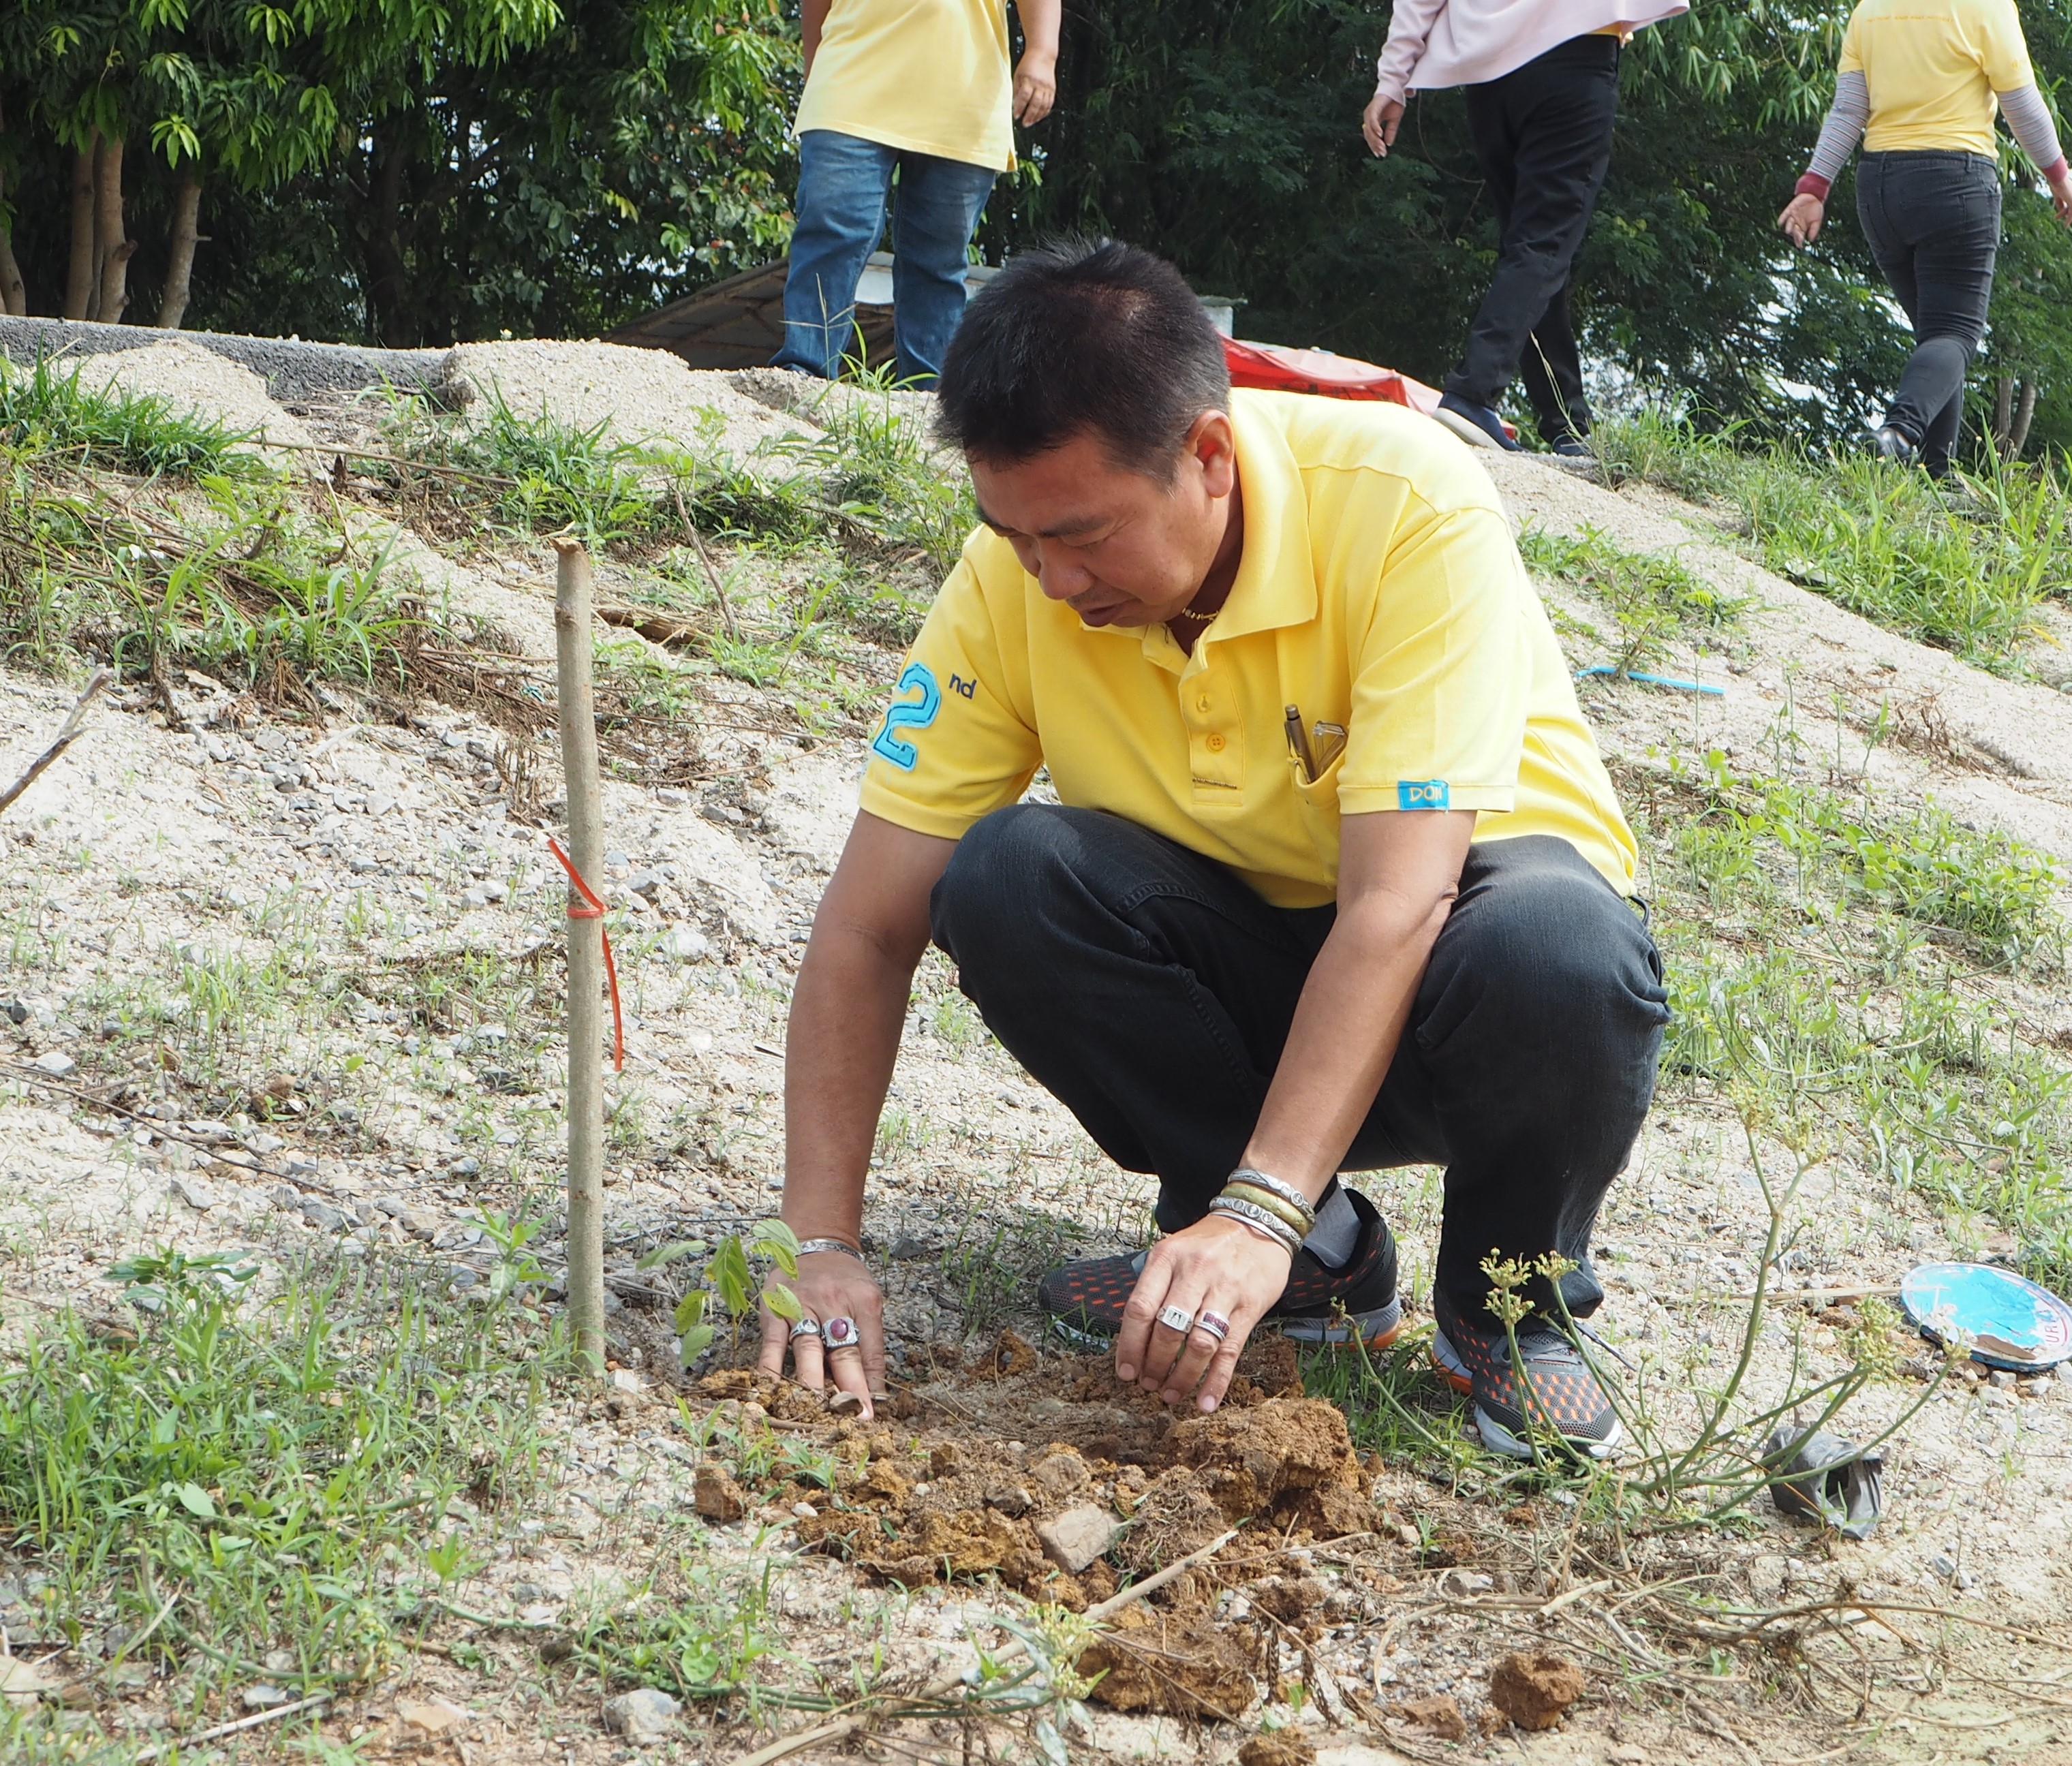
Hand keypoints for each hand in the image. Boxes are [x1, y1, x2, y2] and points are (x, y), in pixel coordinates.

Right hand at [756, 1248, 885, 1418]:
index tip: (871, 1413)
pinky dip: (772, 1370)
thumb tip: (869, 1388)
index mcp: (864, 1301)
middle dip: (850, 1389)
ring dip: (813, 1384)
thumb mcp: (867, 1299)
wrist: (814, 1243)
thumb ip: (868, 1339)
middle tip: (853, 1418)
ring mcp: (802, 1307)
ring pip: (808, 1351)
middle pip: (843, 1352)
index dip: (872, 1384)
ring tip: (817, 1412)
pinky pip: (773, 1345)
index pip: (871, 1350)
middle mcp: (834, 1303)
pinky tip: (773, 1393)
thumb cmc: (845, 1279)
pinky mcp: (775, 1310)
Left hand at [1013, 52, 1057, 125]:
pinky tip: (1039, 117)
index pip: (1024, 96)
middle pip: (1035, 103)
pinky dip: (1044, 112)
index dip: (1020, 107)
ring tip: (1031, 122)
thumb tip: (1014, 105)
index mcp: (1029, 79)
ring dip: (1037, 116)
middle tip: (1024, 123)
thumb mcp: (1018, 74)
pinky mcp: (1052, 89)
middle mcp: (1040, 84)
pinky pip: (1049, 104)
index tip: (1016, 115)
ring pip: (1044, 105)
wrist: (1043, 54)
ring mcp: (1047, 87)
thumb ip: (1016, 90)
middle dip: (1029, 115)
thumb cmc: (1028, 64)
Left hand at [1114, 1214, 1292, 1412]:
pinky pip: (1230, 1350)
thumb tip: (1135, 1338)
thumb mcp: (1174, 1250)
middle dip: (1155, 1364)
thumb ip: (1155, 1287)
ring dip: (1182, 1376)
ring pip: (1198, 1343)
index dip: (1129, 1346)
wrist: (1259, 1221)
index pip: (1140, 1308)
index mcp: (1167, 1258)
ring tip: (1171, 1393)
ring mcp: (1224, 1289)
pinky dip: (1216, 1381)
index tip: (1125, 1372)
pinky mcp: (1250, 1306)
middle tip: (1149, 1385)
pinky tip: (1206, 1402)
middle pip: (1167, 1329)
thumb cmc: (1208, 1244)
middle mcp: (1194, 1272)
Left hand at [1362, 94, 1403, 157]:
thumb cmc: (1394, 102)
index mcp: (1372, 120)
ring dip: (1375, 140)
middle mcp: (1368, 117)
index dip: (1374, 146)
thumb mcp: (1394, 120)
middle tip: (1382, 154)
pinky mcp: (1374, 107)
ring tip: (1382, 148)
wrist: (1397, 87)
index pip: (1370, 136)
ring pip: (1370, 130)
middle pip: (1369, 135)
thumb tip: (1389, 144)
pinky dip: (1375, 128)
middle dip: (1375, 146)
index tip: (1380, 154)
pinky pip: (1373, 120)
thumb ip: (1390, 131)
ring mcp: (1370, 112)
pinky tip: (1380, 135)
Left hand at [1778, 193, 1824, 246]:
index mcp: (1802, 227)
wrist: (1815, 196)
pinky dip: (1782, 218)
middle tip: (1797, 236)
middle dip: (1795, 234)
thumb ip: (1814, 229)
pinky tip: (1779, 222)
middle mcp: (1796, 223)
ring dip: (1788, 227)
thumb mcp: (1817, 220)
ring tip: (1788, 231)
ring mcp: (1792, 216)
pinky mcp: (1790, 209)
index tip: (1799, 245)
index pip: (1799, 235)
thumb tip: (1811, 239)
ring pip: (1789, 223)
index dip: (1799, 240)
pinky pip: (1785, 214)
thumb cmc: (1816, 209)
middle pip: (1794, 230)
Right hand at [2049, 166, 2071, 224]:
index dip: (2063, 212)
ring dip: (2069, 219)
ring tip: (2065, 226)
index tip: (2057, 217)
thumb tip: (2061, 210)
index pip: (2069, 205)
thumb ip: (2060, 203)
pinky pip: (2071, 213)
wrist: (2058, 178)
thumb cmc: (2056, 183)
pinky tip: (2065, 225)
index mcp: (2071, 193)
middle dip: (2069, 216)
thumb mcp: (2058, 195)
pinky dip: (2069, 220)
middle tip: (2065, 224)